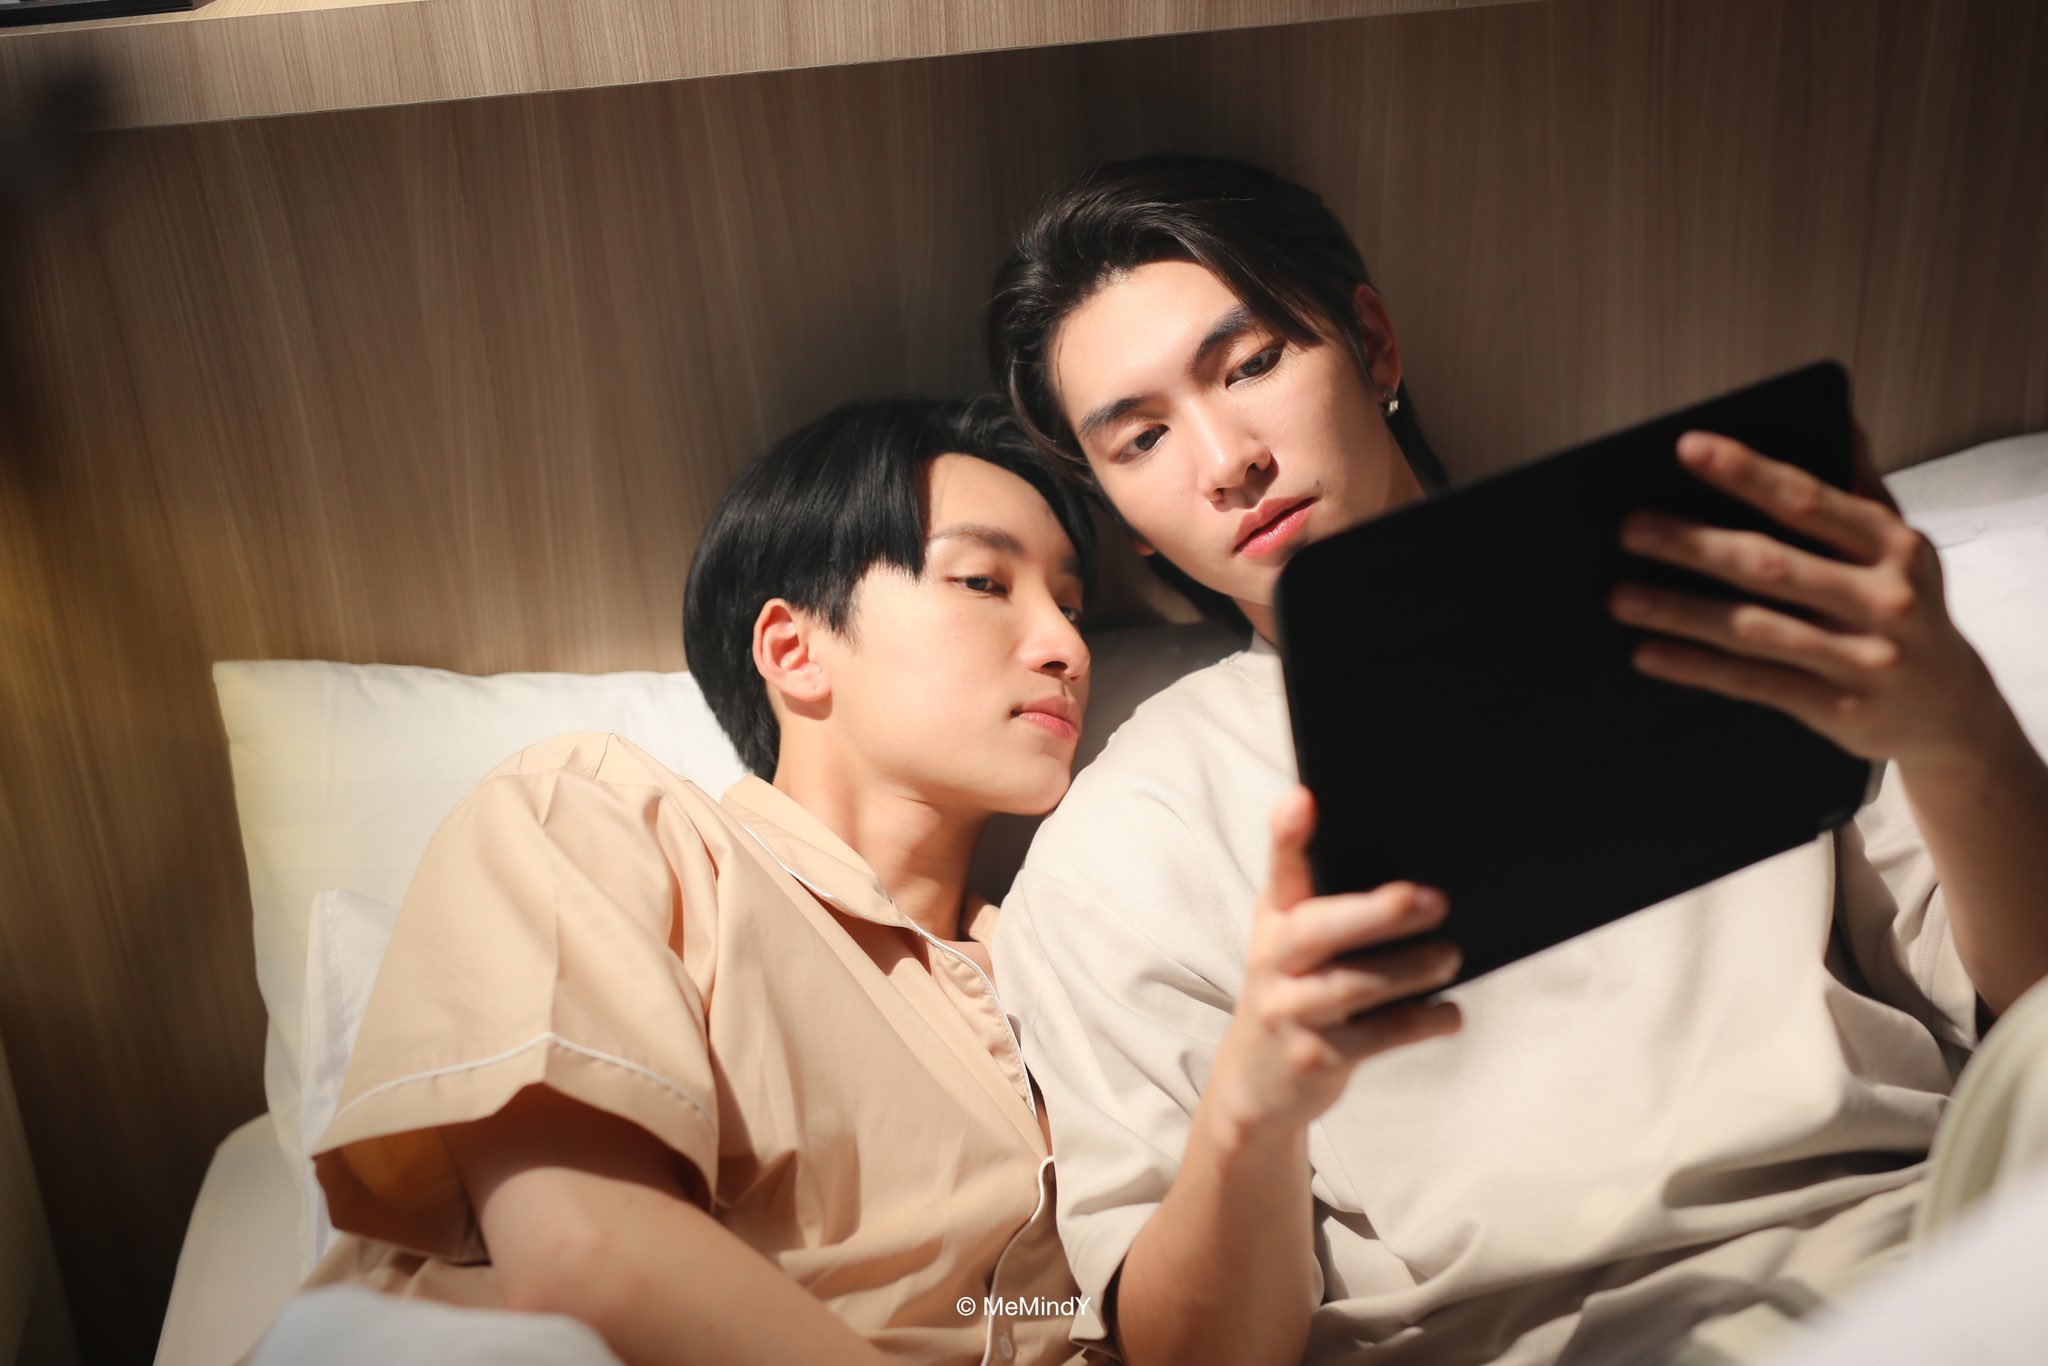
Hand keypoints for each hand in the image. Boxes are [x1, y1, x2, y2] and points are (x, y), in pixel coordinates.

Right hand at [1209, 788, 1460, 1141]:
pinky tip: (1449, 1012)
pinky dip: (1422, 1022)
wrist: (1254, 1086)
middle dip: (1378, 913)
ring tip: (1450, 955)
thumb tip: (1413, 882)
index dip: (1287, 836)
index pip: (1279, 871)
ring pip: (1354, 985)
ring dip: (1411, 969)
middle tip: (1433, 900)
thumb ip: (1327, 907)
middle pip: (1319, 929)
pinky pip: (1378, 1036)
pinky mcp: (1314, 1058)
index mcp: (1274, 922)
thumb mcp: (1292, 947)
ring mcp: (1290, 1012)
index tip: (1303, 801)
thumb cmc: (1293, 995)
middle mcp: (1272, 961)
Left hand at [1610, 428, 2003, 767]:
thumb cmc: (1904, 608)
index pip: (1808, 500)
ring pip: (1755, 630)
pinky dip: (1695, 667)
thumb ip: (1860, 487)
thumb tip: (1835, 416)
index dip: (1746, 472)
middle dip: (1695, 545)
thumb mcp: (1898, 547)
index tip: (1688, 448)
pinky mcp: (1839, 710)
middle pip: (1772, 567)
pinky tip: (1647, 652)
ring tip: (1621, 596)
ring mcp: (1864, 660)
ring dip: (1681, 611)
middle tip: (1630, 528)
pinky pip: (1753, 683)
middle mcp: (1885, 600)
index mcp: (1894, 546)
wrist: (1952, 709)